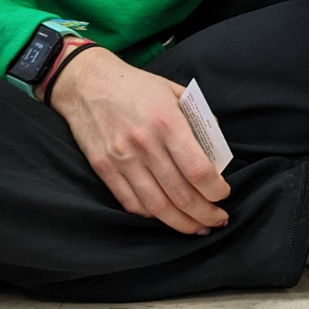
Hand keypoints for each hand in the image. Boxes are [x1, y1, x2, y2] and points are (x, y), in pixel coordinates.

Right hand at [48, 46, 229, 233]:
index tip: (223, 193)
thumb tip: (216, 153)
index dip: (216, 190)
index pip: (199, 171)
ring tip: (197, 227)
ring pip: (157, 207)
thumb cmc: (134, 86)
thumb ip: (198, 120)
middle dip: (205, 214)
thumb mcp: (173, 92)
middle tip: (218, 219)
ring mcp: (121, 159)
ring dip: (182, 223)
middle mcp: (144, 144)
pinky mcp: (103, 168)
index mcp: (166, 122)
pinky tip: (165, 216)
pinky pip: (131, 203)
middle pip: (181, 195)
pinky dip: (152, 215)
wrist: (85, 81)